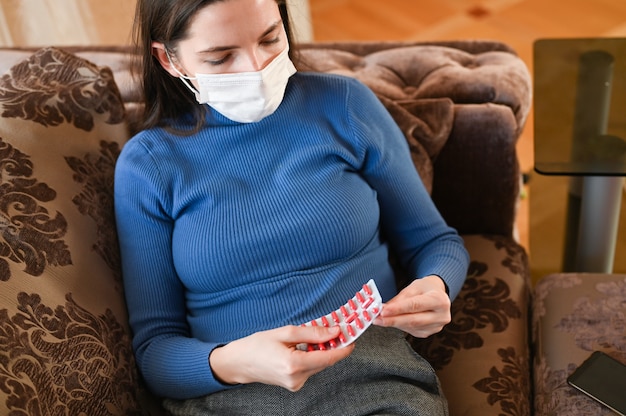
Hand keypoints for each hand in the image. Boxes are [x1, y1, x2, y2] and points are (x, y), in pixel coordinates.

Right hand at [209, 325, 353, 390]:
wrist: (239, 363)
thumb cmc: (258, 345)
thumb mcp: (285, 332)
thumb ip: (312, 333)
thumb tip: (334, 331)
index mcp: (294, 364)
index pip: (328, 358)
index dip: (343, 348)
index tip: (352, 337)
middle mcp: (297, 378)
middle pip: (325, 361)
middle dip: (332, 346)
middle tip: (336, 330)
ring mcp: (296, 384)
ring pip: (318, 365)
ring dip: (322, 351)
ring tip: (316, 337)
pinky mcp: (294, 384)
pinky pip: (310, 369)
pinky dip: (312, 357)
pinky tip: (304, 348)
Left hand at [374, 275, 450, 337]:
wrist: (437, 294)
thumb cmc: (426, 288)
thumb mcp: (414, 287)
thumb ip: (399, 299)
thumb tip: (384, 309)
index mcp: (439, 300)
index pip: (415, 305)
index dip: (398, 309)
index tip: (383, 311)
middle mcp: (441, 315)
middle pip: (413, 320)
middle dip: (392, 320)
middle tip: (377, 318)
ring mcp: (436, 326)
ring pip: (411, 327)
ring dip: (393, 323)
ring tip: (380, 319)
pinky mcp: (429, 332)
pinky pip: (411, 330)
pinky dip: (399, 325)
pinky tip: (392, 321)